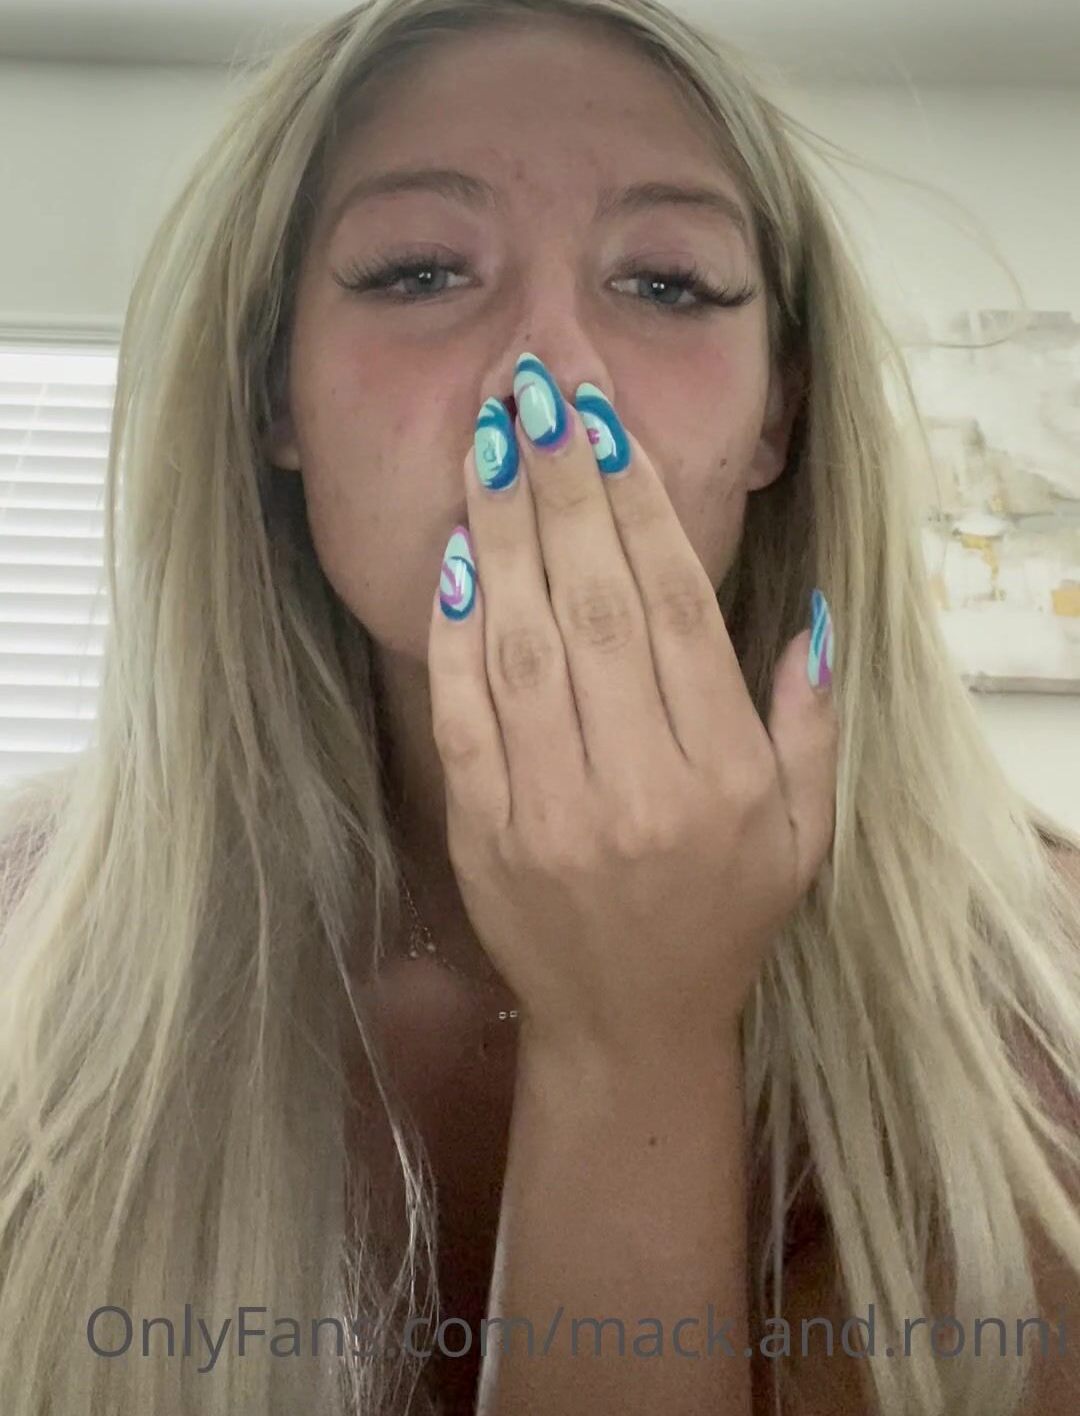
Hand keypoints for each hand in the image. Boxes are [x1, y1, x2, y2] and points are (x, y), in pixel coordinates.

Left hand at [428, 357, 837, 1058]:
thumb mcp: (804, 828)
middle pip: (595, 603)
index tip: (601, 419)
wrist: (629, 1026)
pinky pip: (463, 711)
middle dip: (560, 485)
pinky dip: (456, 630)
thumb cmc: (723, 913)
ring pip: (523, 643)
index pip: (674, 606)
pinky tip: (454, 554)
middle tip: (534, 389)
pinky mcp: (484, 832)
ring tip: (488, 441)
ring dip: (502, 533)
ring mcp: (553, 809)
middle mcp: (641, 783)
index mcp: (724, 771)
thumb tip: (816, 614)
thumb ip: (813, 719)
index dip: (635, 502)